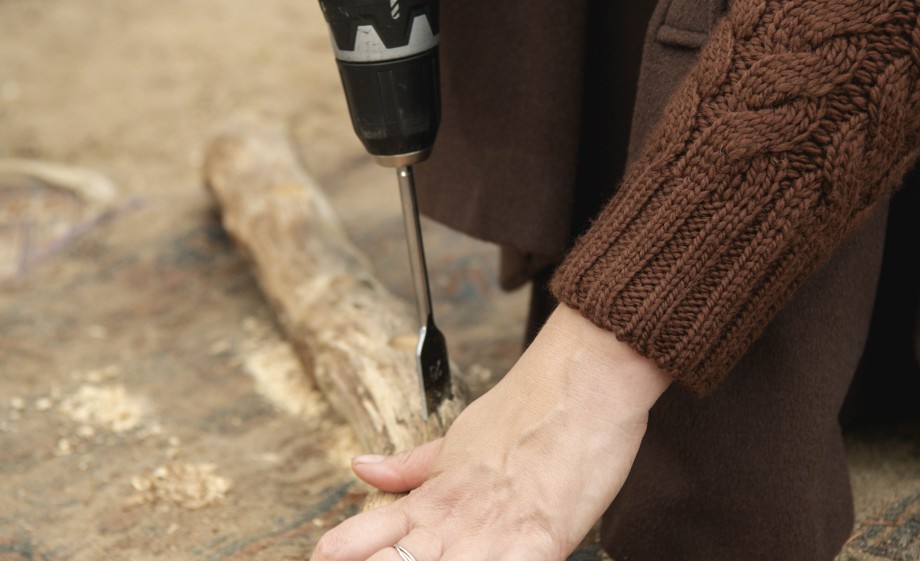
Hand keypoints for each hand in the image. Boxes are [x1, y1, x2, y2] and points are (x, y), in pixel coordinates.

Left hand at [311, 305, 670, 560]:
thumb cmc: (527, 408)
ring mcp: (495, 534)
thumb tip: (361, 466)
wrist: (582, 379)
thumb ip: (410, 464)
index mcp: (435, 495)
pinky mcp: (542, 542)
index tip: (323, 555)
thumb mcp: (458, 438)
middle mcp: (456, 519)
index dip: (343, 550)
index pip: (369, 535)